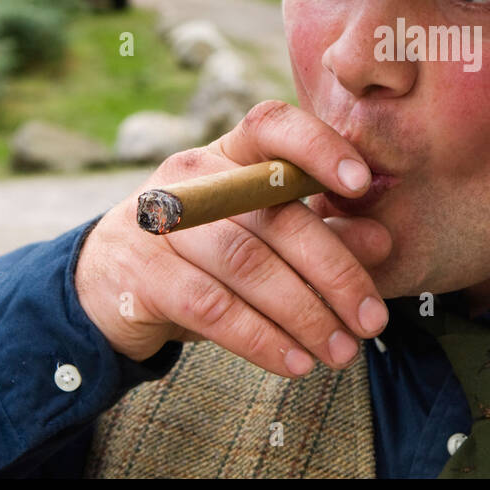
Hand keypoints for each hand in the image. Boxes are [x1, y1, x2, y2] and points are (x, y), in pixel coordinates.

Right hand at [74, 100, 392, 375]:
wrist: (108, 285)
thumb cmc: (205, 254)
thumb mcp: (263, 236)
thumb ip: (323, 233)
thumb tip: (382, 240)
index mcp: (231, 153)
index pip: (273, 127)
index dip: (319, 148)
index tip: (362, 184)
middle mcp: (193, 178)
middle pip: (275, 215)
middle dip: (335, 272)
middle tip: (372, 319)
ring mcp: (161, 222)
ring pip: (248, 265)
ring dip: (305, 315)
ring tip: (342, 351)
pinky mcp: (142, 274)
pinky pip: (213, 308)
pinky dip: (262, 339)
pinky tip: (296, 362)